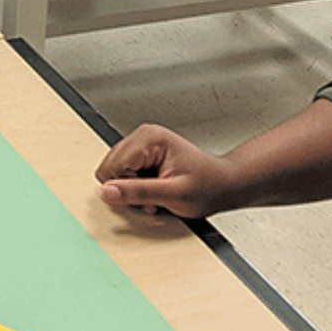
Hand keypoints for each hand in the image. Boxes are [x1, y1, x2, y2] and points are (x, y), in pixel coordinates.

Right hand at [94, 123, 236, 219]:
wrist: (223, 184)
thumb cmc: (207, 185)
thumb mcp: (174, 194)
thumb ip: (139, 192)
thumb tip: (108, 192)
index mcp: (150, 138)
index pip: (113, 166)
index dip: (128, 187)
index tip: (151, 193)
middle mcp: (143, 136)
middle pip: (110, 168)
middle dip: (128, 188)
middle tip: (155, 193)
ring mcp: (142, 144)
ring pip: (115, 172)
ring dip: (133, 188)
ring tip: (158, 190)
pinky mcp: (143, 154)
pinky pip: (124, 174)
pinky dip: (137, 186)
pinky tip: (156, 187)